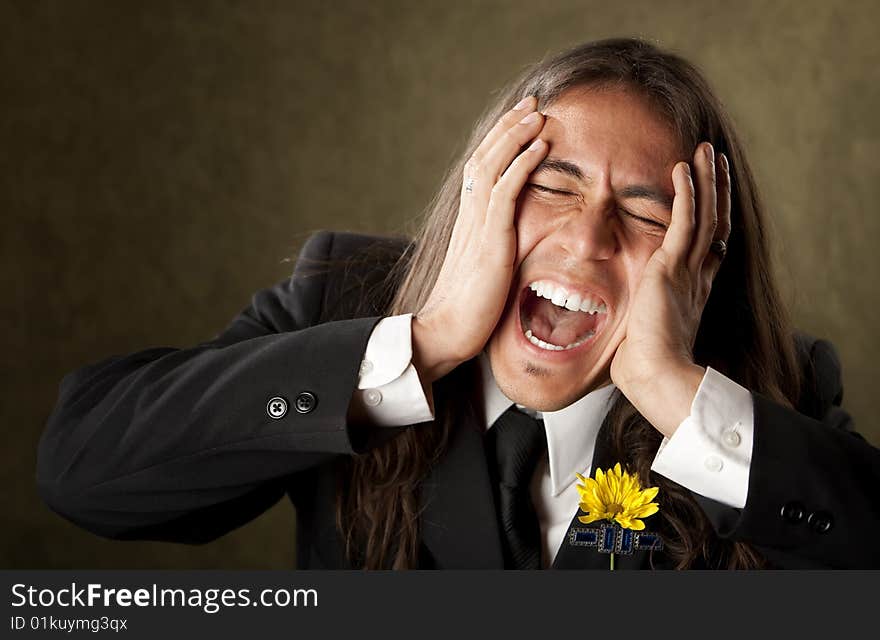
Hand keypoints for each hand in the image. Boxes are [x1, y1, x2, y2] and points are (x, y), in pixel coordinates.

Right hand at [411, 97, 548, 383]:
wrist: (446, 331)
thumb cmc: (468, 307)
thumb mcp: (483, 267)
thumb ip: (493, 244)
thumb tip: (510, 238)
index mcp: (467, 220)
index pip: (481, 168)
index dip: (500, 141)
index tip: (521, 120)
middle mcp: (469, 215)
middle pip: (485, 155)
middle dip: (508, 126)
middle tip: (532, 102)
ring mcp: (477, 225)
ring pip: (493, 165)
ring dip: (516, 135)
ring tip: (538, 113)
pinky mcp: (489, 240)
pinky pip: (505, 192)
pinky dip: (522, 164)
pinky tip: (539, 146)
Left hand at [610, 142, 731, 436]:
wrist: (657, 376)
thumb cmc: (645, 365)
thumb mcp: (644, 332)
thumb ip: (640, 317)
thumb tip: (623, 323)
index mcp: (692, 291)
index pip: (707, 246)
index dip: (711, 217)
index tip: (711, 197)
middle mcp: (696, 276)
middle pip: (713, 221)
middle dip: (715, 189)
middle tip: (714, 161)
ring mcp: (688, 271)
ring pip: (704, 215)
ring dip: (705, 180)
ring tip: (705, 151)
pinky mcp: (672, 268)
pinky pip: (684, 222)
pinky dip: (686, 194)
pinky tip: (684, 168)